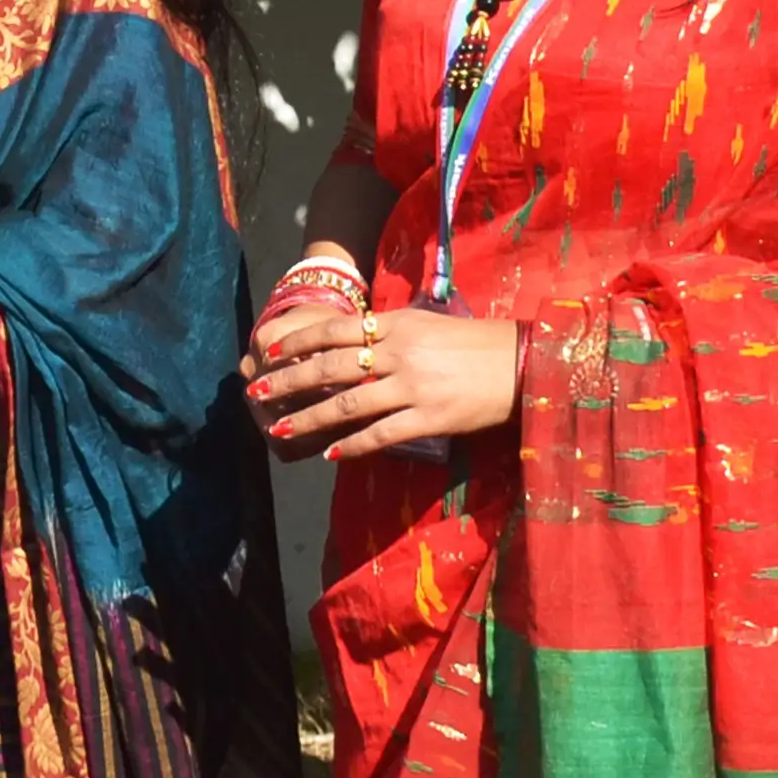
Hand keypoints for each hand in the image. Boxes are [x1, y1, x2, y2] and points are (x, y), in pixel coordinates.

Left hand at [241, 297, 518, 458]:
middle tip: (257, 392)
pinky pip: (380, 435)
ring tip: (280, 429)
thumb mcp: (429, 324)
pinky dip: (352, 446)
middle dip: (290, 380)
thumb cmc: (474, 343)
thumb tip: (355, 338)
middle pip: (331, 366)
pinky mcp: (428, 419)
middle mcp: (400, 353)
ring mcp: (413, 387)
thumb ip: (391, 331)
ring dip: (309, 418)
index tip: (270, 352)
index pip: (337, 329)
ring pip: (348, 404)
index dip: (299, 341)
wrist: (520, 365)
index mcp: (398, 325)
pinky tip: (331, 454)